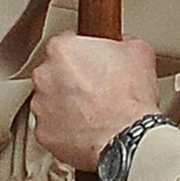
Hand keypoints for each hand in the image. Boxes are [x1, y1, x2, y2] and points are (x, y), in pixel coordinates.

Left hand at [27, 33, 162, 173]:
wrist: (127, 139)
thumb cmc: (130, 99)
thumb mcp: (138, 53)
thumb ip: (121, 42)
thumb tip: (121, 45)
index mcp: (63, 50)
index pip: (68, 43)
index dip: (85, 54)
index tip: (95, 63)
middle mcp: (45, 75)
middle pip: (55, 72)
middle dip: (72, 79)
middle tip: (97, 89)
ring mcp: (40, 106)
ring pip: (51, 100)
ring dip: (66, 104)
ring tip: (93, 112)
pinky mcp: (43, 132)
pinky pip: (52, 126)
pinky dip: (65, 128)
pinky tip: (85, 129)